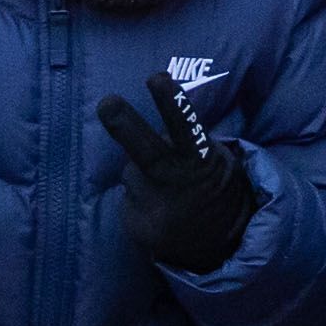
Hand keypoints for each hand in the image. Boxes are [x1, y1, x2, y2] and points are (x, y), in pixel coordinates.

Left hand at [94, 73, 252, 275]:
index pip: (186, 129)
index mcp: (201, 162)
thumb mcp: (214, 161)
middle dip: (125, 125)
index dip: (171, 103)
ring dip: (141, 174)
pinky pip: (129, 197)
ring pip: (132, 172)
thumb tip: (157, 120)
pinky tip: (158, 209)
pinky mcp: (137, 228)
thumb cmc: (210, 187)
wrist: (218, 247)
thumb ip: (188, 141)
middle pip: (148, 152)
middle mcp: (177, 185)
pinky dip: (139, 197)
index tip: (157, 77)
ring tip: (165, 192)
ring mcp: (156, 209)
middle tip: (107, 103)